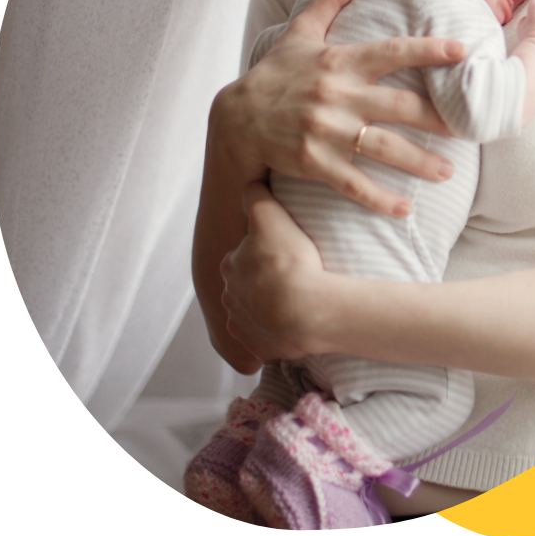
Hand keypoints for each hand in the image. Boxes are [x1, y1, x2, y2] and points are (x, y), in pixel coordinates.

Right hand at [213, 0, 465, 216]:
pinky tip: (405, 210)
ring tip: (448, 173)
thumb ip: (332, 1)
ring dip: (419, 163)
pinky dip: (379, 199)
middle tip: (471, 129)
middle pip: (398, 107)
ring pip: (382, 149)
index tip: (462, 52)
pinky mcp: (313, 163)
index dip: (428, 50)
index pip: (392, 52)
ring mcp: (325, 132)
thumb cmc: (275, 76)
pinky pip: (353, 184)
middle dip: (437, 118)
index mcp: (340, 62)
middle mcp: (337, 96)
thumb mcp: (300, 34)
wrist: (234, 122)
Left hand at [220, 182, 330, 364]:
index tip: (281, 253)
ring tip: (298, 303)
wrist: (303, 309)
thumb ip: (256, 197)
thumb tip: (249, 186)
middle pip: (246, 287)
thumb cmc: (288, 260)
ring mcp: (245, 327)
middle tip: (292, 277)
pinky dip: (279, 335)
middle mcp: (230, 299)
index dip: (262, 253)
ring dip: (269, 310)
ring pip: (255, 315)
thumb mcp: (270, 215)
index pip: (242, 256)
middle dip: (262, 284)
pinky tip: (298, 325)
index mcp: (231, 267)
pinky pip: (269, 340)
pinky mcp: (263, 349)